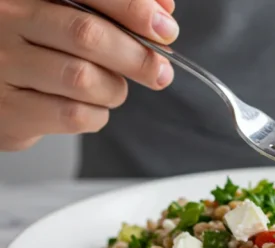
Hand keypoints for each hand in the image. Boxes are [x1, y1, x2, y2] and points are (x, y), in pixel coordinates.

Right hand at [0, 0, 177, 150]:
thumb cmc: (35, 45)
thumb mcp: (65, 12)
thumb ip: (113, 7)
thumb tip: (163, 12)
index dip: (133, 9)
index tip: (164, 29)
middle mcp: (5, 20)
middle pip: (87, 35)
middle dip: (137, 56)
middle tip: (159, 72)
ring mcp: (1, 66)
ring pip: (83, 79)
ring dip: (114, 90)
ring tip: (111, 89)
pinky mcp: (6, 111)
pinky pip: (72, 115)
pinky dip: (96, 115)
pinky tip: (88, 107)